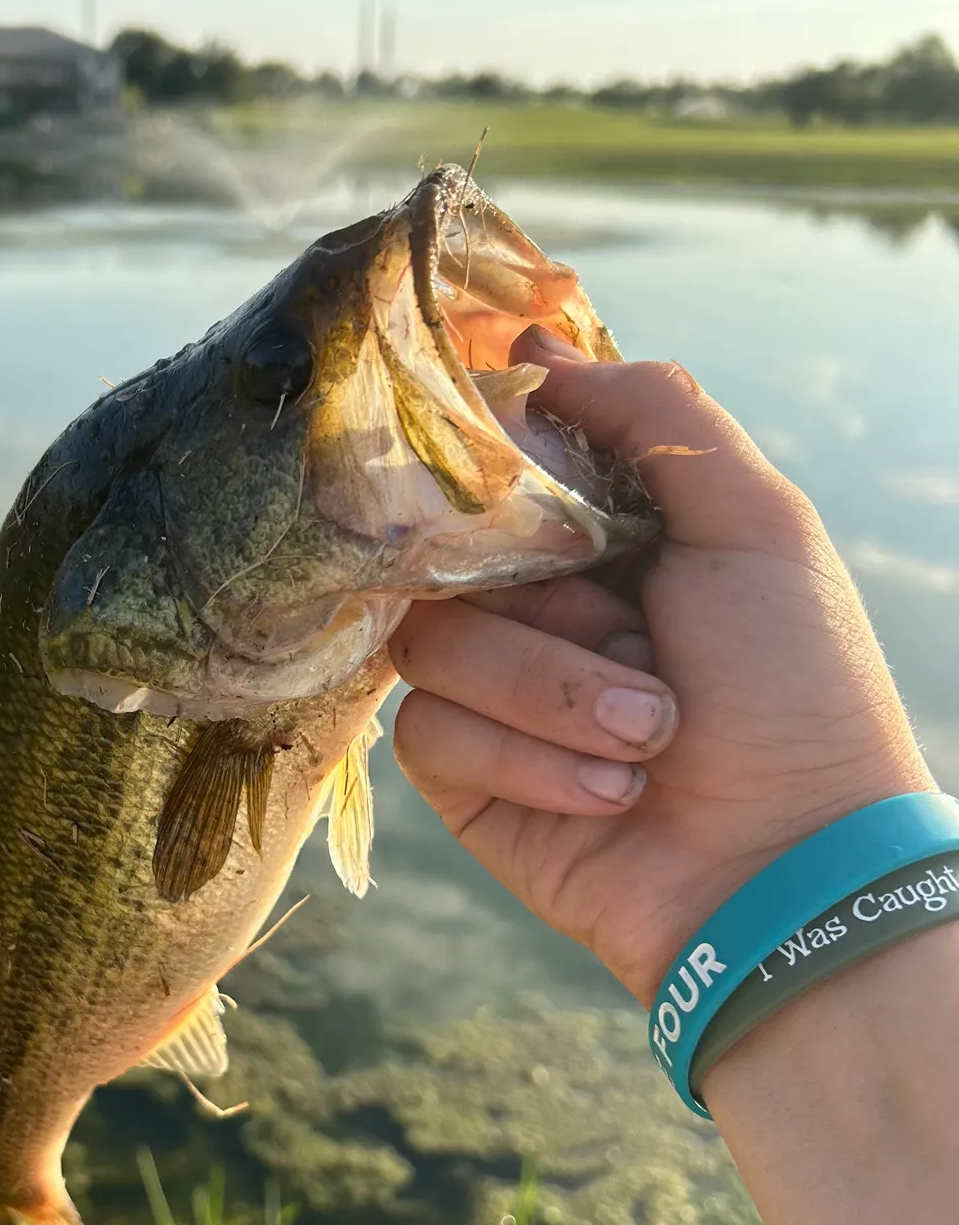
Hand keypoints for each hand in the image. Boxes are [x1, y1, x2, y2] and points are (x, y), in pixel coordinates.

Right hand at [390, 327, 934, 1003]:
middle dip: (558, 608)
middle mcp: (535, 602)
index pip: (496, 467)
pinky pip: (431, 731)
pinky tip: (608, 796)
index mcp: (598, 536)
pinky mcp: (462, 774)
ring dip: (556, 695)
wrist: (789, 872)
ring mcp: (492, 688)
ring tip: (649, 742)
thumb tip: (535, 352)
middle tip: (646, 648)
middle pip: (448, 552)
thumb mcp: (757, 524)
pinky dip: (527, 761)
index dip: (500, 472)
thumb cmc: (794, 690)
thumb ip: (657, 416)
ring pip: (434, 643)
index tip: (529, 492)